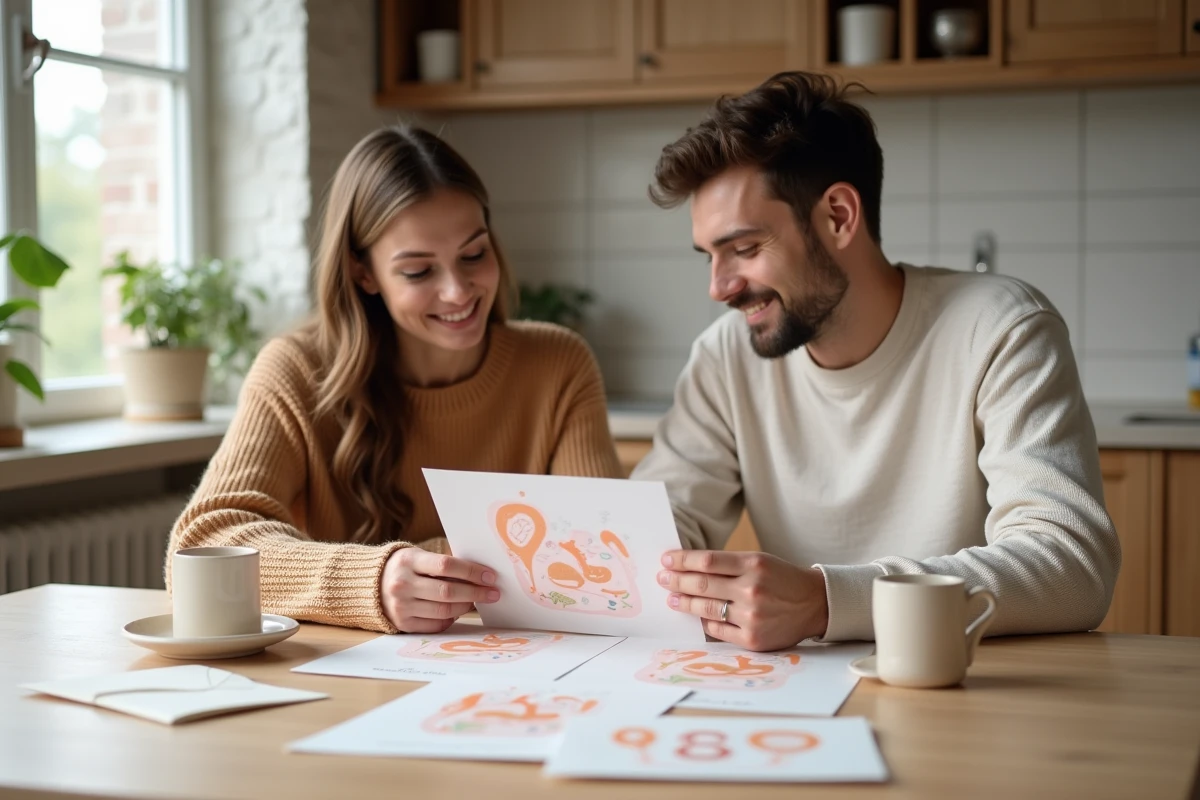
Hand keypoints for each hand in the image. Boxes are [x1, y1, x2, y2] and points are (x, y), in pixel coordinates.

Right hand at [381, 547, 499, 632]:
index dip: (471, 572)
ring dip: (466, 607)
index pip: (446, 565)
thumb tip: (479, 573)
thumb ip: (442, 564)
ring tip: (476, 601)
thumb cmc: (405, 568)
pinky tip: (457, 611)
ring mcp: (401, 606)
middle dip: (475, 592)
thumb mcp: (418, 557)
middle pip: (447, 591)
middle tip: (493, 593)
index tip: (490, 576)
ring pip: (444, 610)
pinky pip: (436, 624)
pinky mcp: (403, 624)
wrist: (370, 586)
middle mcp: (402, 584)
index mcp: (408, 561)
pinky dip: (451, 618)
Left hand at [657, 550, 828, 650]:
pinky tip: (698, 616)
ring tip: (673, 599)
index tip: (666, 560)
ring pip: (706, 609)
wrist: (815, 604)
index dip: (682, 561)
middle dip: (676, 581)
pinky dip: (705, 622)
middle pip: (702, 585)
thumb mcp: (759, 561)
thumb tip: (689, 569)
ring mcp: (752, 616)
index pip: (707, 561)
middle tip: (662, 579)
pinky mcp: (753, 639)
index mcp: (754, 565)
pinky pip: (718, 630)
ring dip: (684, 603)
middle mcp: (752, 590)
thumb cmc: (782, 579)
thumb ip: (728, 565)